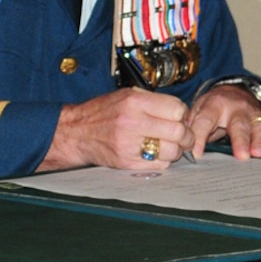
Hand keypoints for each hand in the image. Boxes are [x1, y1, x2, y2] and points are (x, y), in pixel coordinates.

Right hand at [39, 88, 194, 171]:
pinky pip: (159, 164)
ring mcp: (129, 145)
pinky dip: (161, 160)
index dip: (181, 114)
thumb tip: (181, 115)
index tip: (177, 118)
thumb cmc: (101, 113)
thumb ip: (153, 102)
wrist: (75, 133)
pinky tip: (152, 153)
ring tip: (166, 145)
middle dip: (185, 136)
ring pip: (172, 151)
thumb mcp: (125, 96)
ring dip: (174, 150)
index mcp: (134, 102)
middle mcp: (132, 122)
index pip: (177, 109)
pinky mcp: (127, 162)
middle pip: (178, 132)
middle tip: (183, 137)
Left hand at [188, 86, 260, 159]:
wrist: (231, 92)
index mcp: (213, 106)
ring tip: (259, 153)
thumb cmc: (211, 108)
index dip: (199, 137)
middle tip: (241, 156)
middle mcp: (235, 108)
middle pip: (238, 125)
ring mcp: (253, 113)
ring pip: (259, 126)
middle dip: (240, 140)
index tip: (195, 154)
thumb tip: (181, 145)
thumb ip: (190, 126)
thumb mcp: (195, 111)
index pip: (204, 121)